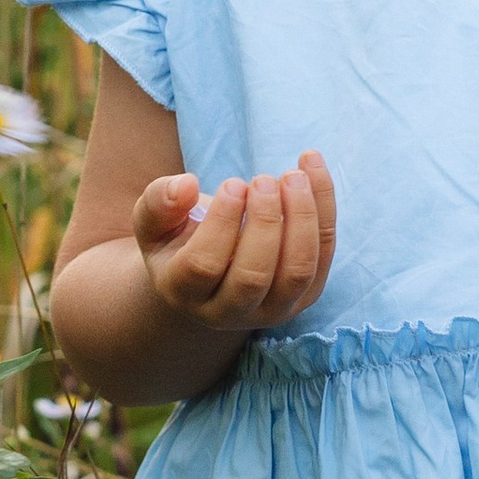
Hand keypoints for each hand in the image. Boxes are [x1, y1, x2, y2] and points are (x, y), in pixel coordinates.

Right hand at [133, 151, 336, 331]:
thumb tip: (185, 185)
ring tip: (293, 175)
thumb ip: (158, 202)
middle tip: (263, 180)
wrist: (211, 272)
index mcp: (184, 293)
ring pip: (297, 272)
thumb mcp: (154, 221)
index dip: (221, 223)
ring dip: (302, 217)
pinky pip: (323, 254)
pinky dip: (324, 209)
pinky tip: (312, 167)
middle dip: (265, 221)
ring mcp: (271, 309)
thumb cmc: (178, 239)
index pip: (203, 266)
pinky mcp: (305, 296)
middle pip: (253, 277)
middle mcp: (228, 311)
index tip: (232, 183)